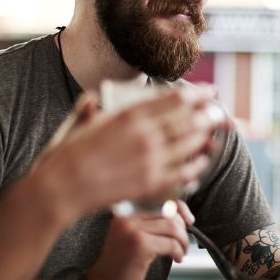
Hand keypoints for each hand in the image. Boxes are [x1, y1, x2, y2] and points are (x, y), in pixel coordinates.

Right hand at [34, 85, 227, 217]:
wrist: (60, 188)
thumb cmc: (65, 153)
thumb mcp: (80, 121)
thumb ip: (91, 107)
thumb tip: (93, 98)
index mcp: (129, 114)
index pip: (174, 99)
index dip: (197, 94)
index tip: (210, 91)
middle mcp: (145, 135)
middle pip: (188, 120)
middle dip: (208, 114)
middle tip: (219, 111)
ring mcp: (150, 160)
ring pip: (190, 145)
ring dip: (205, 137)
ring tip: (213, 132)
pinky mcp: (150, 183)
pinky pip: (183, 173)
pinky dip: (196, 166)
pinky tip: (201, 163)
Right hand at [82, 200, 194, 279]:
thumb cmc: (121, 260)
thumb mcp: (133, 233)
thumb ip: (151, 220)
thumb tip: (181, 213)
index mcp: (126, 209)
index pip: (160, 197)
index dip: (180, 207)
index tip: (188, 219)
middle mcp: (127, 216)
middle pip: (169, 212)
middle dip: (183, 228)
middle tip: (184, 242)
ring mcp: (133, 229)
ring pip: (173, 227)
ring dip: (183, 241)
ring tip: (181, 251)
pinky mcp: (140, 245)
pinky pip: (171, 243)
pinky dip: (178, 252)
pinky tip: (176, 258)